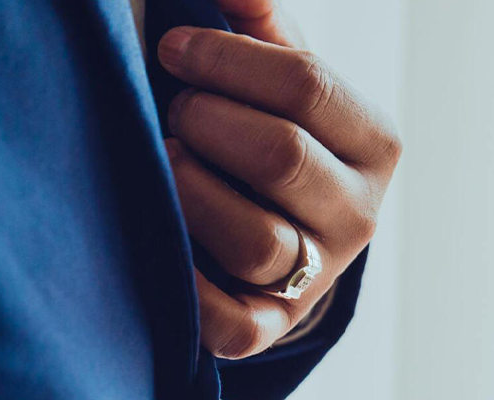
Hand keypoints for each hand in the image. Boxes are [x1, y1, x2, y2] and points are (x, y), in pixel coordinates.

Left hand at [157, 20, 400, 359]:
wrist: (292, 226)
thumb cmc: (282, 142)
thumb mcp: (288, 86)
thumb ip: (266, 34)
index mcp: (373, 145)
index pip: (306, 87)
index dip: (226, 60)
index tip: (174, 49)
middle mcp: (358, 214)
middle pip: (280, 158)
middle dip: (208, 122)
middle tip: (177, 113)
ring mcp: (318, 275)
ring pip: (254, 240)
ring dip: (191, 191)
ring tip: (169, 163)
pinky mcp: (272, 324)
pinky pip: (235, 323)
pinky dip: (191, 289)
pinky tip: (167, 242)